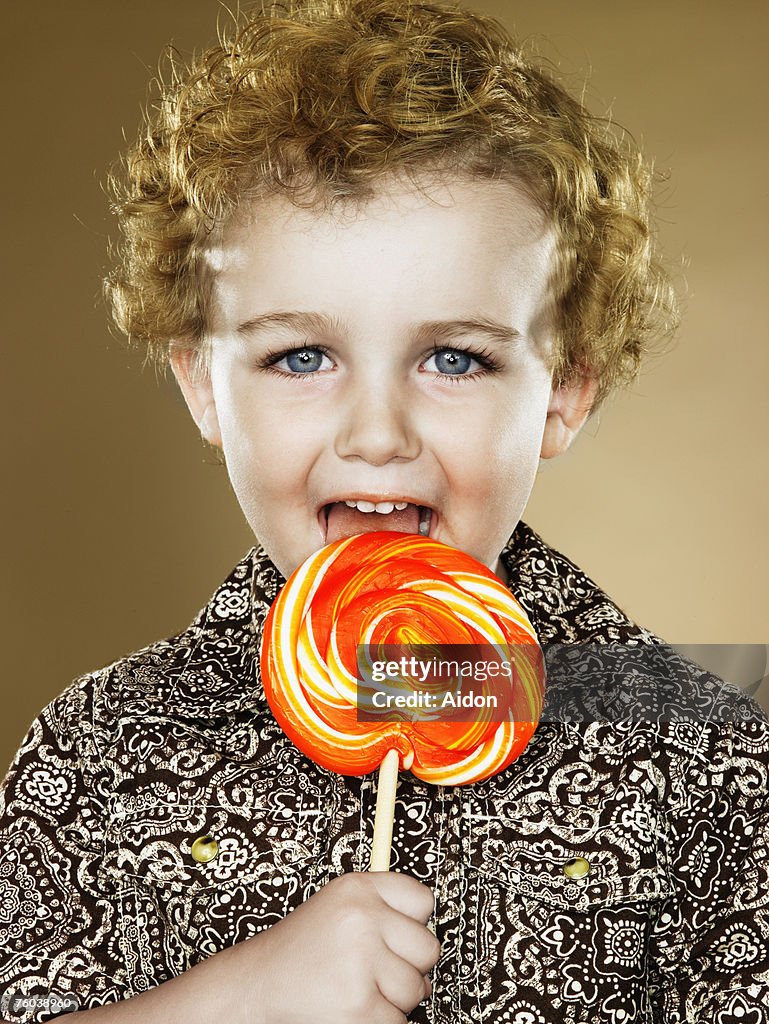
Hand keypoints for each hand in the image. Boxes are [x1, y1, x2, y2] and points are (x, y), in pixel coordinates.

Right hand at [249, 871, 439, 1023]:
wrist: (256, 985)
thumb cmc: (298, 949)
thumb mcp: (336, 906)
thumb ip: (380, 909)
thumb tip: (428, 941)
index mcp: (357, 888)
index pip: (422, 900)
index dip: (412, 924)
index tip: (398, 935)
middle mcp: (361, 918)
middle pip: (427, 948)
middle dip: (409, 966)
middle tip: (376, 969)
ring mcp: (362, 961)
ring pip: (416, 989)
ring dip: (394, 998)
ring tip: (359, 987)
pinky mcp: (360, 1005)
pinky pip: (398, 1020)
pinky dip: (380, 1021)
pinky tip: (352, 1007)